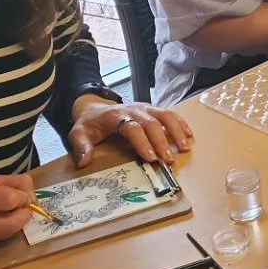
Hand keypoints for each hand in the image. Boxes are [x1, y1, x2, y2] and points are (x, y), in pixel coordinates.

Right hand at [0, 173, 36, 248]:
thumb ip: (6, 182)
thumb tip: (30, 189)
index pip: (9, 200)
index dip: (23, 198)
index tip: (24, 195)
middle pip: (12, 224)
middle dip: (25, 215)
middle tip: (25, 207)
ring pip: (5, 234)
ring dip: (15, 224)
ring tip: (12, 213)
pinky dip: (1, 230)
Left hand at [68, 98, 193, 168]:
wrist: (94, 108)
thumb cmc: (90, 124)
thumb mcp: (78, 134)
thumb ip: (81, 146)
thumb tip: (85, 161)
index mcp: (115, 116)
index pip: (132, 127)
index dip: (142, 142)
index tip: (150, 158)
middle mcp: (133, 109)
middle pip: (152, 123)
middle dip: (162, 141)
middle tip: (168, 159)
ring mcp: (145, 107)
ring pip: (165, 115)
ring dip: (176, 131)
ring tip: (184, 147)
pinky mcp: (153, 109)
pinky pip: (170, 114)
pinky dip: (181, 123)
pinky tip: (189, 135)